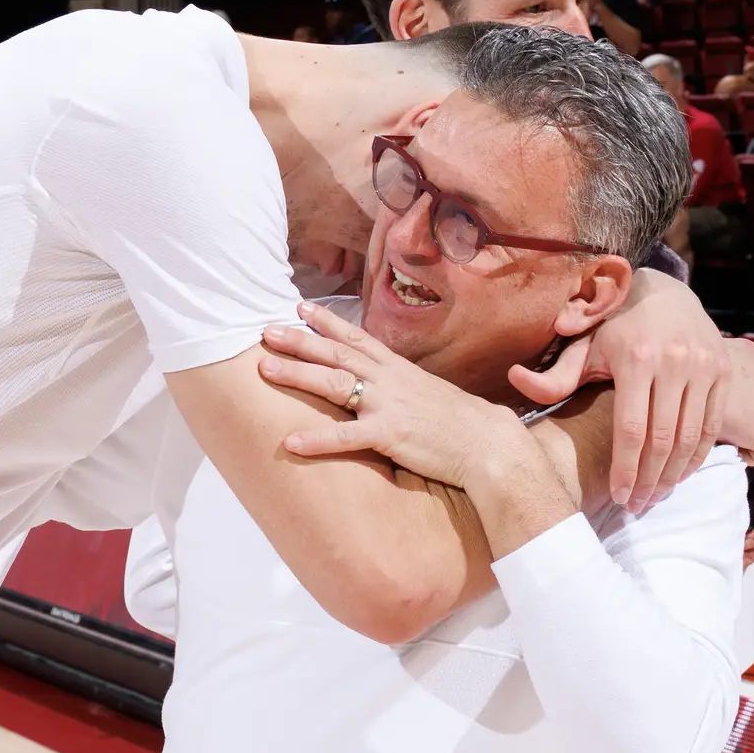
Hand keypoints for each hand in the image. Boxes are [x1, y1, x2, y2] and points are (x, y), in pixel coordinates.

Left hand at [259, 306, 518, 488]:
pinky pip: (345, 437)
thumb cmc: (462, 424)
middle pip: (336, 354)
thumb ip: (402, 388)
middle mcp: (390, 381)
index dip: (327, 322)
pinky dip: (316, 439)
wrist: (488, 444)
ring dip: (297, 374)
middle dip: (299, 340)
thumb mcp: (429, 395)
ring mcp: (388, 405)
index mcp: (399, 370)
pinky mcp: (389, 435)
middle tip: (266, 331)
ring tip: (264, 369)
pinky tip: (290, 441)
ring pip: (334, 384)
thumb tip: (386, 388)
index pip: (357, 338)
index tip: (301, 308)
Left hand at [506, 267, 730, 509]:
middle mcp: (674, 361)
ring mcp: (704, 366)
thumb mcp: (583, 345)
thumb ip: (554, 374)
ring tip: (656, 498)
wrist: (665, 292)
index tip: (619, 499)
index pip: (630, 430)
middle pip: (662, 440)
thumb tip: (513, 378)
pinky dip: (697, 456)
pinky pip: (711, 425)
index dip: (625, 470)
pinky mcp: (723, 371)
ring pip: (689, 437)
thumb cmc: (614, 326)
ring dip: (673, 476)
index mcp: (635, 358)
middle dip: (649, 482)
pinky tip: (680, 475)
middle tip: (637, 508)